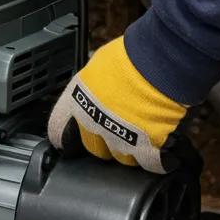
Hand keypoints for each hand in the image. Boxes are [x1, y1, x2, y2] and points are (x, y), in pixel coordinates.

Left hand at [48, 36, 189, 173]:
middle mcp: (94, 124)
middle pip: (93, 148)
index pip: (58, 131)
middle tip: (118, 130)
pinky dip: (157, 162)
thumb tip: (98, 91)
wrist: (160, 60)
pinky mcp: (146, 147)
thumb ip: (93, 87)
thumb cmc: (131, 55)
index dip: (66, 136)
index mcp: (77, 103)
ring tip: (142, 136)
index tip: (72, 138)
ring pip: (121, 158)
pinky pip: (150, 164)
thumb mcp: (97, 66)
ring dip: (131, 150)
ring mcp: (120, 138)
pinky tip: (162, 156)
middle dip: (105, 142)